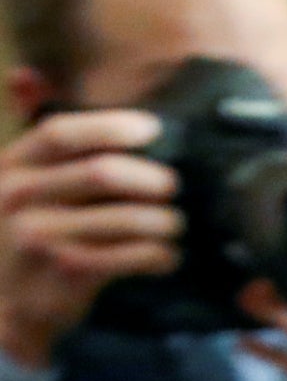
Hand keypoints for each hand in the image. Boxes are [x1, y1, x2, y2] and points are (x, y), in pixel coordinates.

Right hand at [0, 109, 180, 366]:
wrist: (2, 305)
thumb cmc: (22, 234)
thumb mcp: (17, 181)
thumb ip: (35, 140)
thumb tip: (27, 74)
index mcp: (10, 166)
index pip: (59, 133)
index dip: (111, 126)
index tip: (152, 129)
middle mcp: (19, 197)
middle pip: (101, 174)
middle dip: (151, 179)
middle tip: (174, 187)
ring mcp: (40, 237)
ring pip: (124, 220)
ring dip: (163, 221)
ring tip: (175, 224)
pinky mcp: (66, 274)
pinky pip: (129, 258)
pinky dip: (158, 255)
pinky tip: (166, 256)